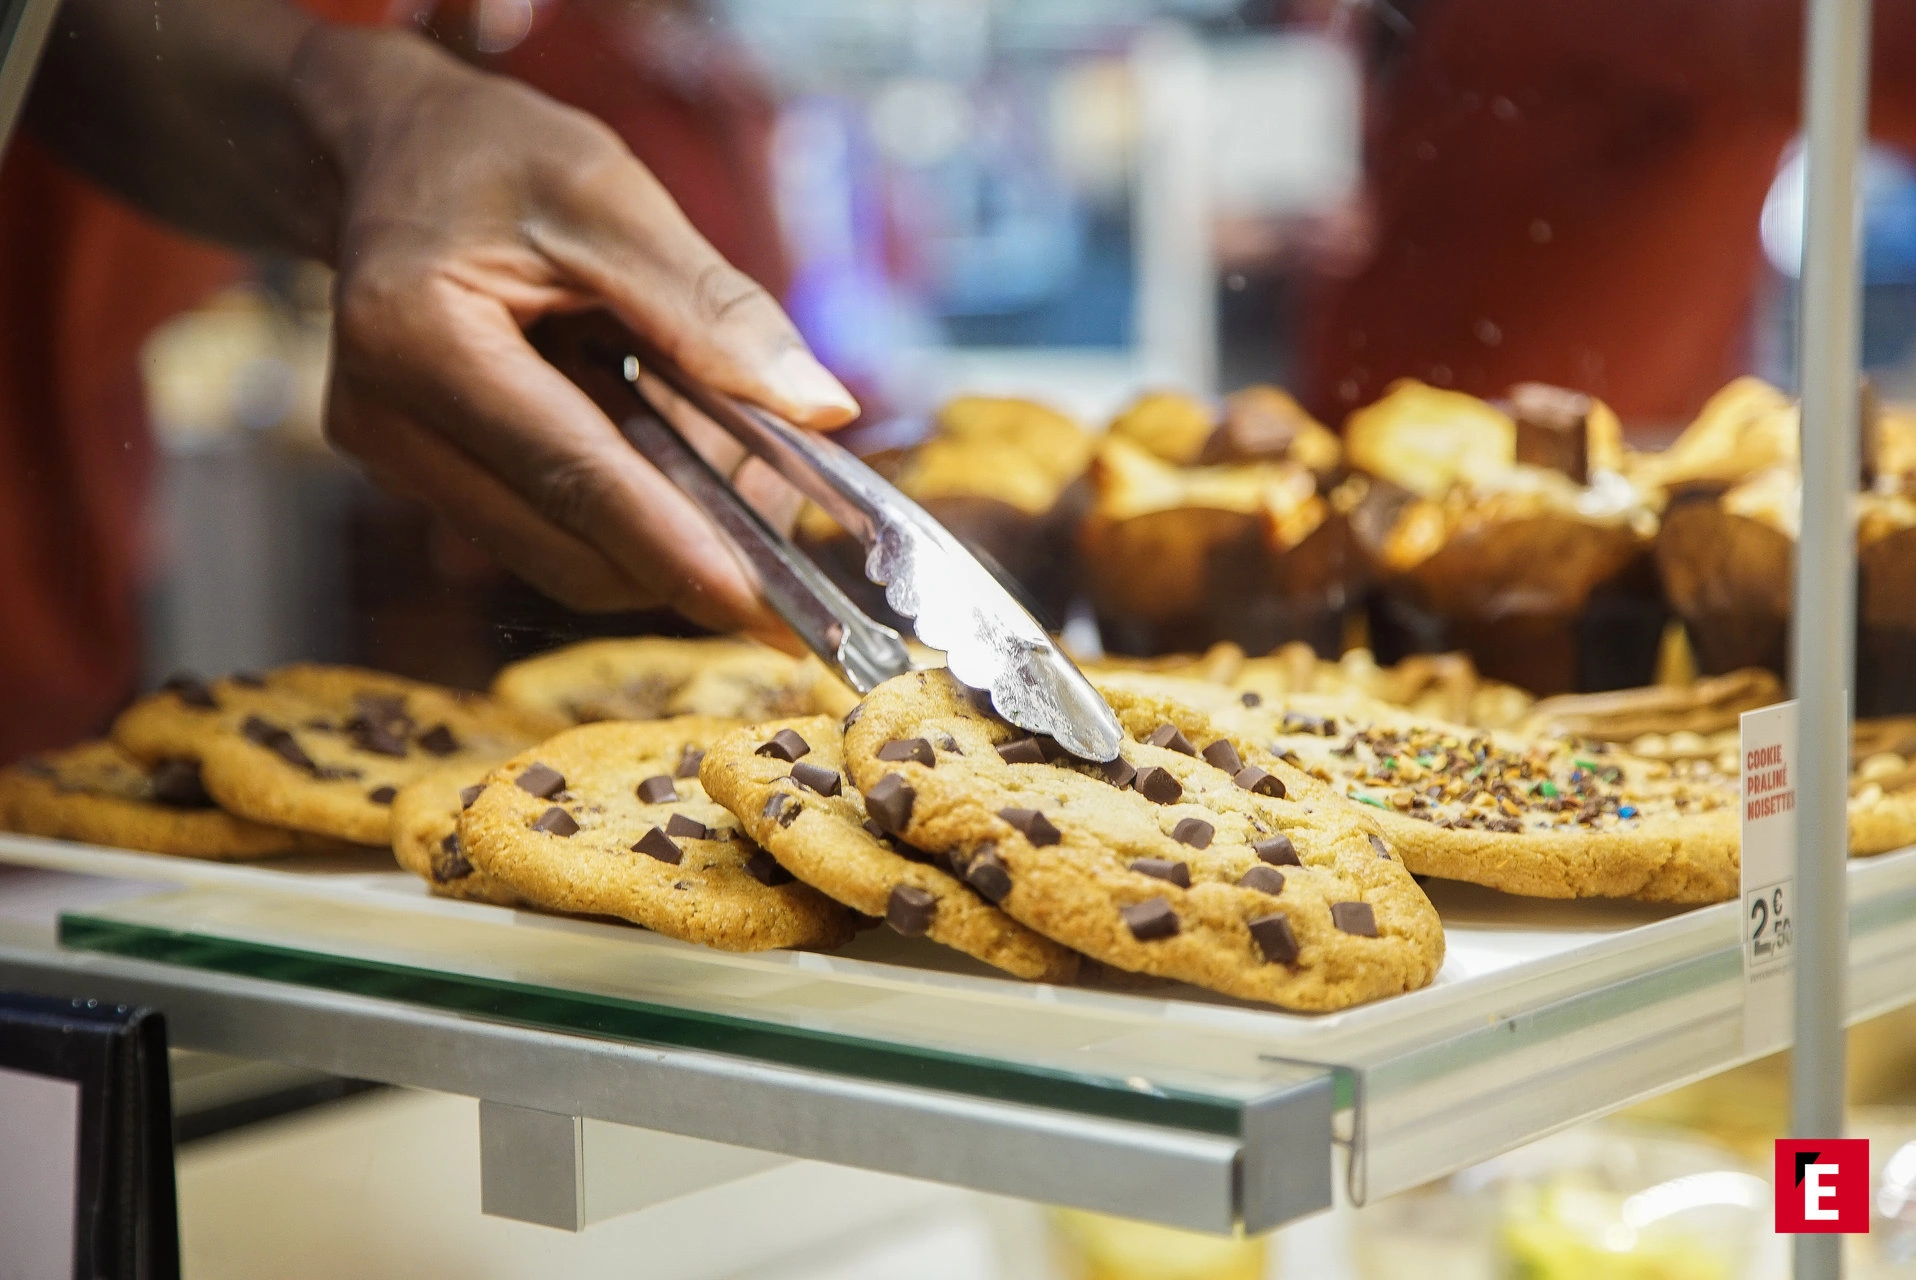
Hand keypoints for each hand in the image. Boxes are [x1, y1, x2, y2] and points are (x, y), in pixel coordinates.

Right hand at [298, 27, 855, 641]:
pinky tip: (673, 459)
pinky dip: (622, 515)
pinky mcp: (422, 476)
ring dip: (659, 541)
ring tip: (739, 474)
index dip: (674, 549)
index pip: (572, 475)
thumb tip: (821, 409)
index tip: (764, 611)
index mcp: (417, 335)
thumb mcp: (612, 196)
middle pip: (564, 546)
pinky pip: (542, 528)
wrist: (393, 154)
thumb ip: (713, 306)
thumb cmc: (498, 158)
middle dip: (685, 556)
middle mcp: (386, 420)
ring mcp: (395, 460)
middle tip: (789, 529)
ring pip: (558, 555)